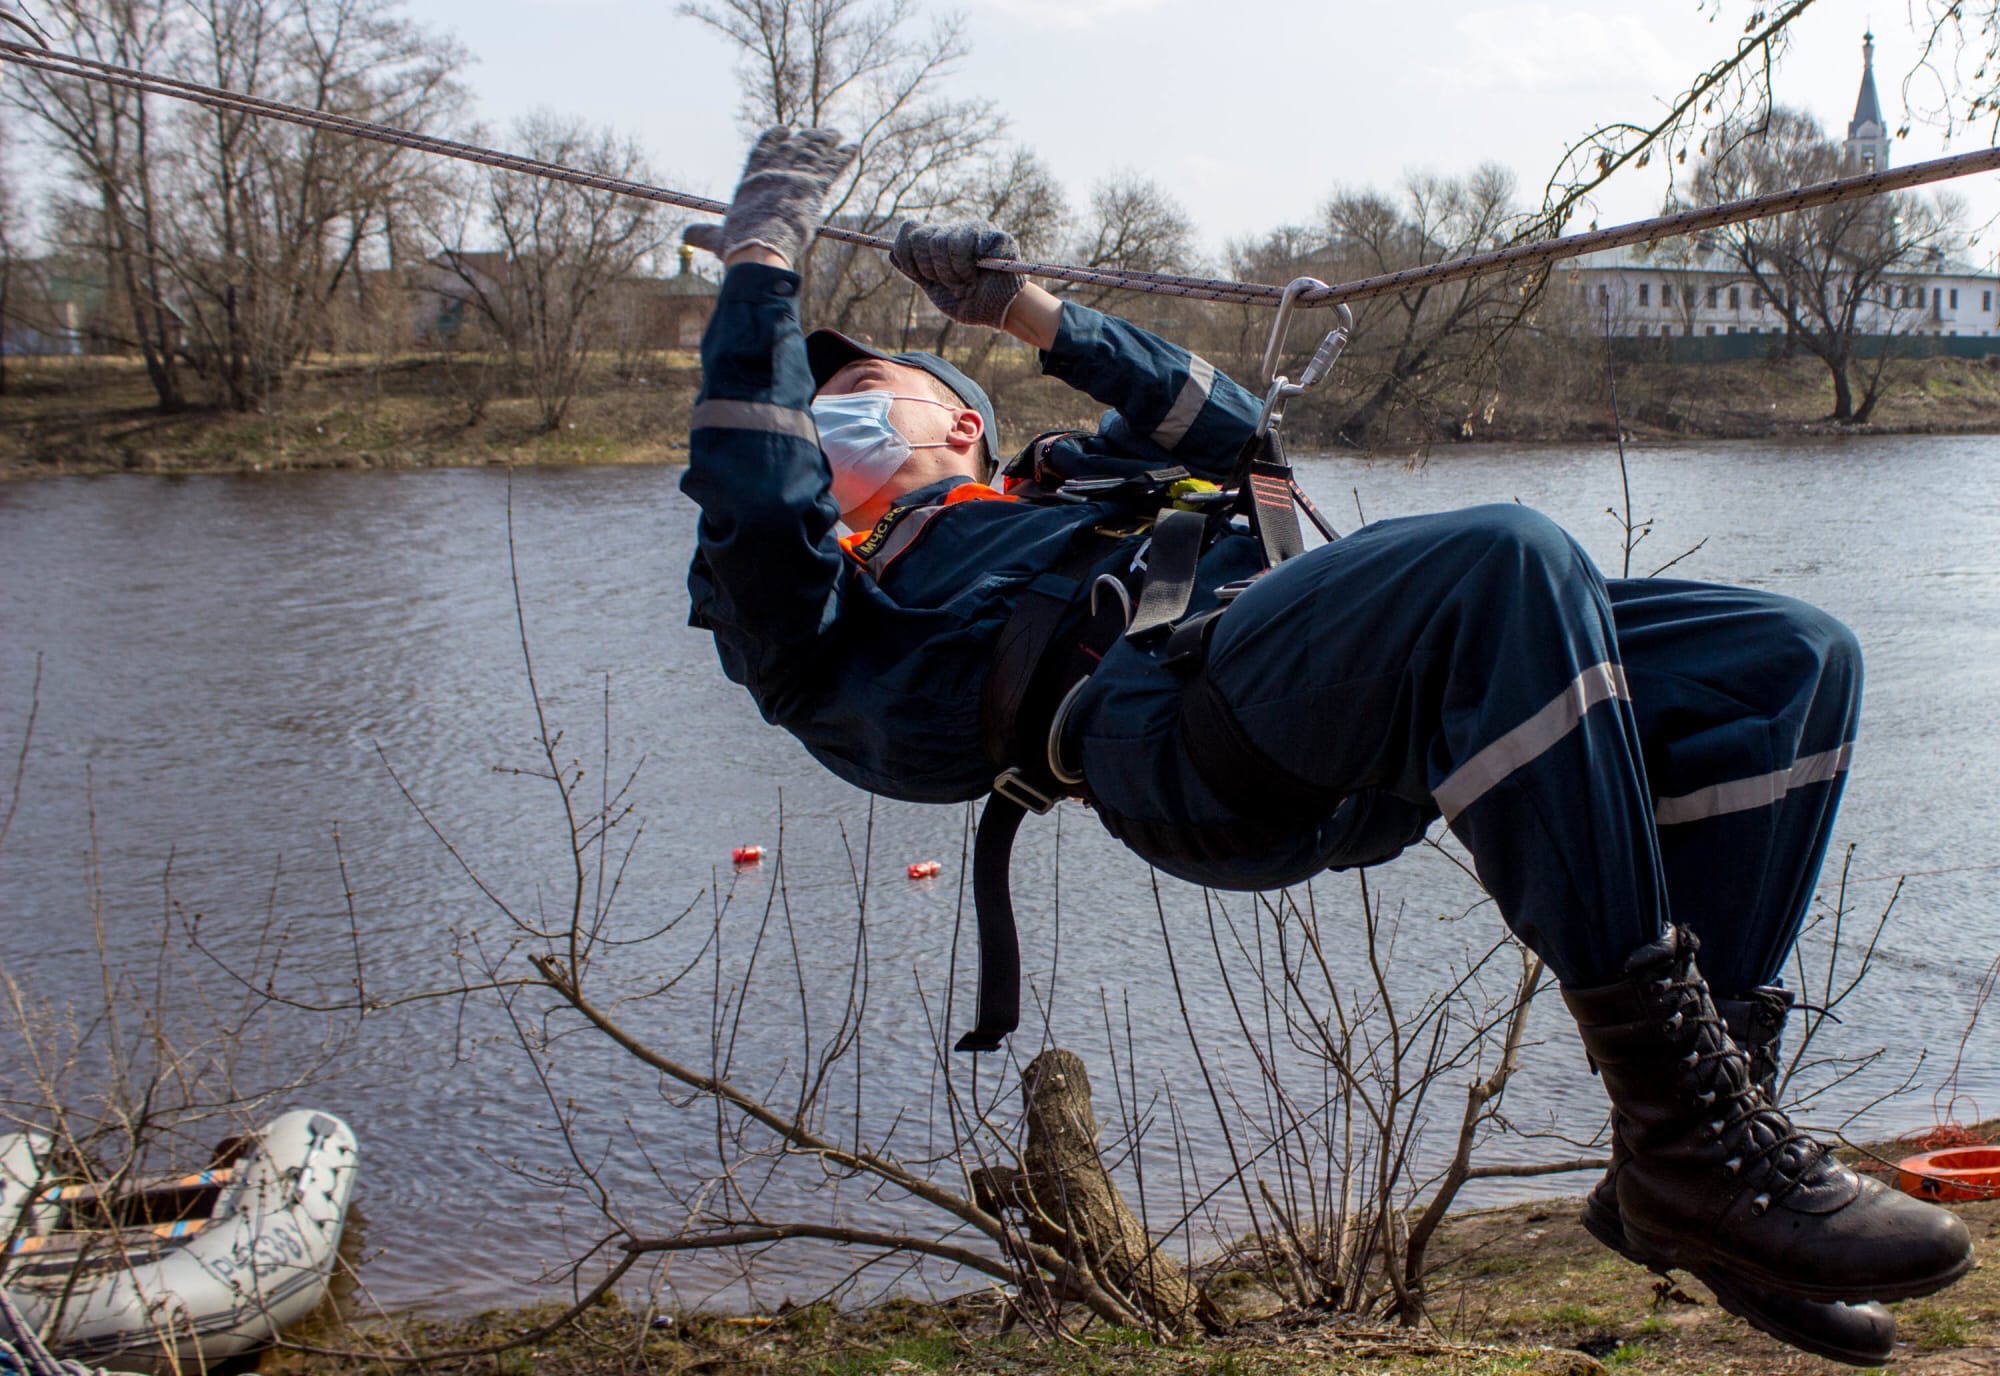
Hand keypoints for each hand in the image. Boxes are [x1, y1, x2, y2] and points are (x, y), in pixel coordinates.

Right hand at [712, 126, 856, 267]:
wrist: (758, 249)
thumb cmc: (737, 247)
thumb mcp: (717, 239)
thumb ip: (703, 234)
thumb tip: (684, 236)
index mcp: (751, 181)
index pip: (763, 151)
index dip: (774, 138)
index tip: (784, 129)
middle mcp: (773, 172)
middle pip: (792, 148)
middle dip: (805, 139)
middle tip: (816, 132)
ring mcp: (793, 176)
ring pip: (813, 152)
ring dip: (826, 142)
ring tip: (836, 135)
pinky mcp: (812, 187)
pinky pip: (831, 166)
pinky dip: (843, 155)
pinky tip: (852, 146)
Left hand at [890, 220, 1023, 328]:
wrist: (999, 313)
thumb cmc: (969, 303)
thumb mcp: (935, 289)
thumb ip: (915, 272)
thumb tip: (892, 253)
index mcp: (937, 241)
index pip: (909, 230)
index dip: (907, 253)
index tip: (921, 276)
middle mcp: (953, 231)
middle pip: (920, 237)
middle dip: (929, 268)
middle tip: (948, 284)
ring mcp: (973, 229)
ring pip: (940, 242)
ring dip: (949, 274)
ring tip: (964, 285)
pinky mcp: (992, 234)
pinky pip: (962, 244)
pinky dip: (964, 268)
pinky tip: (975, 276)